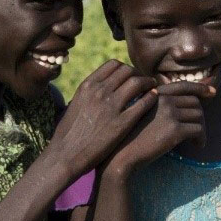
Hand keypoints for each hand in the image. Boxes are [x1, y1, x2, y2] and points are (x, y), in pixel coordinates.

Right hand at [49, 60, 157, 176]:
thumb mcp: (75, 105)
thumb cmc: (67, 134)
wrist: (65, 155)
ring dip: (148, 83)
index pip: (113, 64)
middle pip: (128, 71)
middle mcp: (99, 92)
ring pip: (137, 83)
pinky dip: (151, 97)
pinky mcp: (122, 123)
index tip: (132, 75)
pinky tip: (154, 99)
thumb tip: (98, 88)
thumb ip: (88, 93)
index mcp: (87, 85)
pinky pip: (143, 103)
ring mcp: (111, 106)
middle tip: (146, 81)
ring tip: (153, 87)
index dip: (126, 68)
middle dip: (139, 74)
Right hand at [107, 81, 214, 174]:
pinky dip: (201, 138)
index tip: (212, 92)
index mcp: (155, 94)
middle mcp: (163, 100)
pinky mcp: (175, 129)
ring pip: (199, 116)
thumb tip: (183, 109)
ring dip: (201, 128)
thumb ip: (159, 107)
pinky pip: (198, 130)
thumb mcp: (143, 114)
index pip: (183, 85)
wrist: (122, 154)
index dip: (200, 88)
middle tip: (198, 130)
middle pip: (195, 102)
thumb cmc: (131, 137)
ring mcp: (170, 113)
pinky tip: (197, 146)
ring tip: (196, 139)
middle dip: (199, 116)